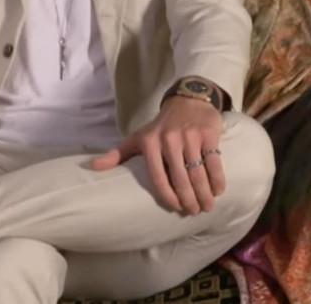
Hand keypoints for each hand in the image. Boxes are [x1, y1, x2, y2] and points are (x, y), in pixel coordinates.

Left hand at [91, 97, 224, 215]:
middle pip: (180, 178)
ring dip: (204, 193)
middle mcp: (170, 140)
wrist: (188, 100)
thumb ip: (117, 154)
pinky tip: (219, 190)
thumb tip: (92, 167)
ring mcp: (190, 136)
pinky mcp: (208, 133)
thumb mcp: (138, 137)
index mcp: (150, 143)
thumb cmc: (161, 126)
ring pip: (198, 172)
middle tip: (195, 211)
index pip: (158, 177)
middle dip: (189, 199)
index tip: (176, 208)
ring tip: (207, 206)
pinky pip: (214, 162)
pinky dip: (217, 179)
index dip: (168, 196)